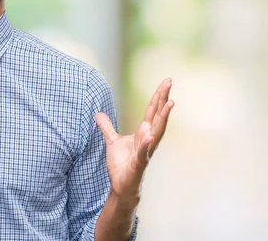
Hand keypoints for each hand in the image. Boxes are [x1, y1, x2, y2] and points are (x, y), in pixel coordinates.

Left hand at [95, 78, 173, 197]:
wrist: (121, 186)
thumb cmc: (122, 164)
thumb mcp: (112, 141)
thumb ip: (107, 127)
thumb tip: (98, 114)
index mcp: (143, 132)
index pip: (152, 111)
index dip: (158, 96)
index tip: (166, 82)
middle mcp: (148, 139)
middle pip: (158, 116)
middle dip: (164, 99)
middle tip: (170, 82)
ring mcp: (146, 150)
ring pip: (157, 131)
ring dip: (164, 117)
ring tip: (170, 102)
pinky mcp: (139, 163)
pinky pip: (143, 152)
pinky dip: (146, 143)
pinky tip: (149, 134)